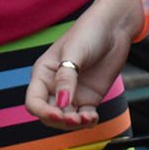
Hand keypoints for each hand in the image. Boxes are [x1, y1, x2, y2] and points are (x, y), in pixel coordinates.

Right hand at [22, 0, 140, 128]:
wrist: (114, 26)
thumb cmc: (89, 32)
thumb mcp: (74, 52)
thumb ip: (66, 78)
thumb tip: (61, 104)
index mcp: (43, 74)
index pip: (34, 102)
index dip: (42, 112)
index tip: (58, 114)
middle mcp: (55, 87)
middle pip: (49, 114)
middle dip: (60, 120)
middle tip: (75, 119)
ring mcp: (73, 93)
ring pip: (66, 119)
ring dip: (73, 124)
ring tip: (87, 118)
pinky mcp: (89, 97)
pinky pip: (84, 116)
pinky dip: (87, 121)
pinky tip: (93, 117)